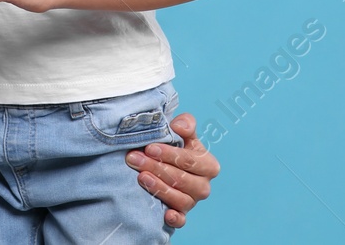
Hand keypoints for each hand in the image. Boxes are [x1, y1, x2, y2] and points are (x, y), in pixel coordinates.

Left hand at [126, 112, 219, 228]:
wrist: (165, 161)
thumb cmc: (175, 145)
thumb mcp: (182, 132)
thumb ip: (185, 124)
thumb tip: (180, 126)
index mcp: (208, 165)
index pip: (190, 161)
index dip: (169, 154)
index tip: (150, 148)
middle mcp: (203, 186)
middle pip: (182, 180)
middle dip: (157, 168)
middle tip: (135, 159)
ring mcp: (193, 201)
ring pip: (181, 199)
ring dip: (160, 188)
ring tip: (141, 177)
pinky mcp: (182, 214)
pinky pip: (182, 221)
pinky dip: (176, 219)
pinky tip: (166, 214)